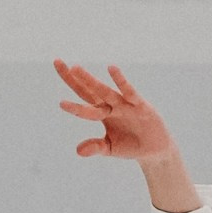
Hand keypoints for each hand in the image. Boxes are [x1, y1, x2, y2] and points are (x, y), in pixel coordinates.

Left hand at [54, 62, 201, 212]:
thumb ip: (96, 147)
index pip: (84, 103)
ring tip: (75, 69)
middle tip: (57, 62)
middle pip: (88, 90)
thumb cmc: (131, 145)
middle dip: (73, 78)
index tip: (60, 103)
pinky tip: (112, 69)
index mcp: (103, 113)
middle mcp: (111, 105)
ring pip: (104, 91)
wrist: (154, 150)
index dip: (72, 104)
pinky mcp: (140, 105)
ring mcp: (124, 104)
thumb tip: (78, 150)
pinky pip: (129, 92)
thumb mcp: (110, 148)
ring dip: (90, 81)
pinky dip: (121, 82)